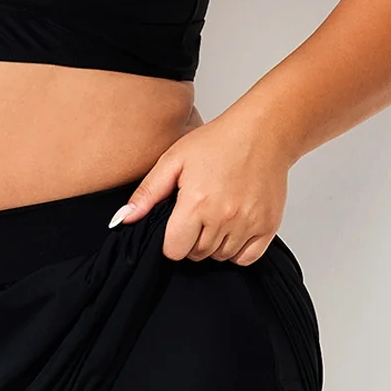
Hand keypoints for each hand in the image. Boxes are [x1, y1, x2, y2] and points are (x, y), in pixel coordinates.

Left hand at [110, 109, 289, 263]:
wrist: (263, 132)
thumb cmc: (218, 142)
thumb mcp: (174, 160)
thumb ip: (147, 193)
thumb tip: (122, 220)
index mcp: (196, 202)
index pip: (174, 250)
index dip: (171, 241)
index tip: (177, 225)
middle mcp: (223, 217)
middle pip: (197, 255)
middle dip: (192, 241)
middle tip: (198, 215)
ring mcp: (248, 223)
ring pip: (221, 256)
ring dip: (214, 244)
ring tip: (215, 216)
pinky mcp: (268, 226)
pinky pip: (247, 258)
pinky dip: (237, 250)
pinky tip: (233, 229)